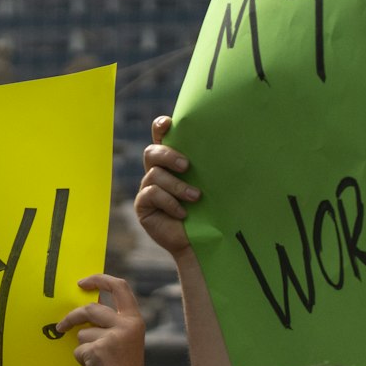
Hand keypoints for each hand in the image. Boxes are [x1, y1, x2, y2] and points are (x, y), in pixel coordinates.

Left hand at [56, 273, 146, 365]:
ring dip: (83, 348)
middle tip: (62, 325)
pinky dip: (82, 361)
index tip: (83, 283)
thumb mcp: (124, 343)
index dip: (99, 280)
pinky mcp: (98, 350)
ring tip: (96, 364)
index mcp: (135, 321)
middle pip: (91, 309)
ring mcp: (113, 337)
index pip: (119, 287)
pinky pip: (78, 349)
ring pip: (82, 333)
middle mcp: (127, 326)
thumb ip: (112, 325)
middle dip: (73, 317)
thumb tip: (86, 310)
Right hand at [135, 115, 200, 258]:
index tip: (168, 124)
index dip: (160, 127)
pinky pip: (152, 194)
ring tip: (195, 198)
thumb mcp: (210, 184)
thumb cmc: (210, 210)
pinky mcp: (143, 206)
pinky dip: (169, 202)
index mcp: (171, 162)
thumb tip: (222, 142)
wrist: (202, 241)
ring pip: (155, 175)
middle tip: (186, 166)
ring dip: (177, 186)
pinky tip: (182, 213)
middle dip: (168, 155)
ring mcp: (147, 189)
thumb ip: (206, 165)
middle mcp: (156, 172)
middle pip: (151, 152)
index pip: (160, 137)